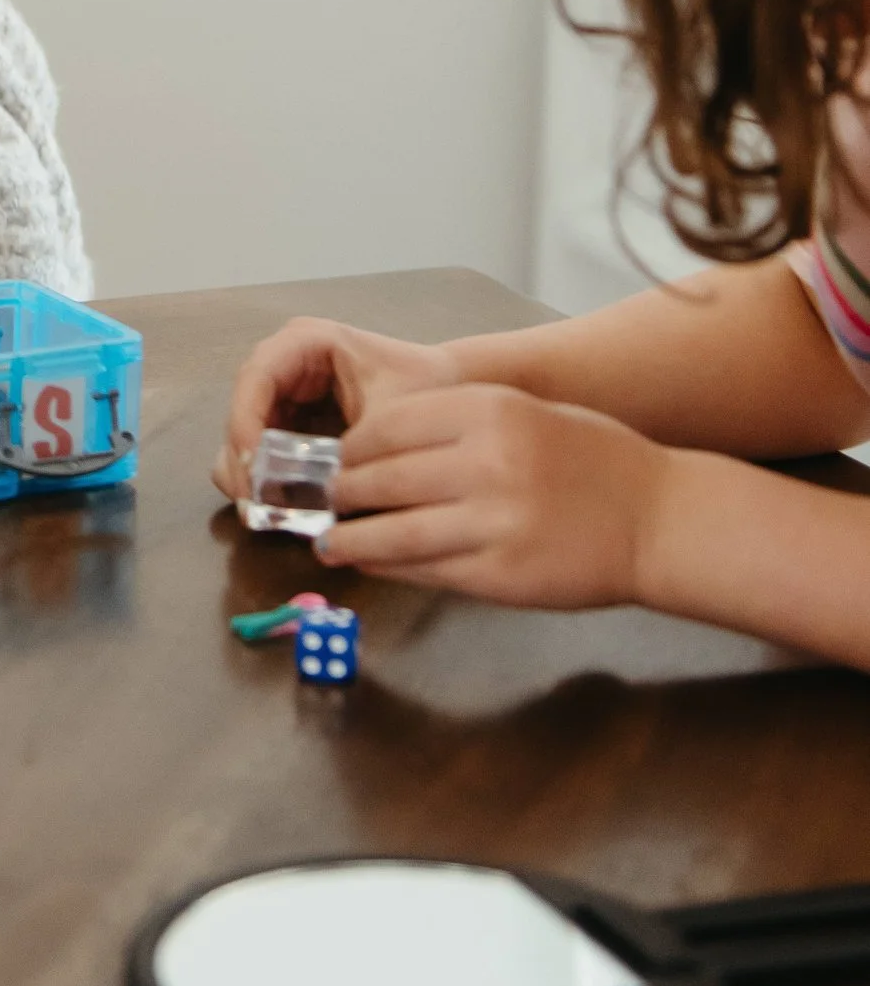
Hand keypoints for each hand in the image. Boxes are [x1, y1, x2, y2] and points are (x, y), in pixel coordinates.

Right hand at [213, 318, 465, 504]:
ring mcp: (283, 393)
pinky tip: (275, 508)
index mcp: (306, 341)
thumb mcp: (395, 414)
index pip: (257, 376)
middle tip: (251, 500)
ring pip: (244, 432)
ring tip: (262, 511)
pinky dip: (262, 479)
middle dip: (243, 456)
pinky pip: (261, 450)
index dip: (245, 419)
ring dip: (247, 472)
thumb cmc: (424, 386)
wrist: (448, 388)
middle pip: (242, 407)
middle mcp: (285, 363)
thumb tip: (326, 493)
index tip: (253, 464)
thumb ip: (360, 447)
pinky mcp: (288, 422)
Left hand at [326, 382, 668, 606]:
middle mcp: (487, 462)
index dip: (352, 448)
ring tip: (330, 543)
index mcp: (490, 411)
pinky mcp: (501, 574)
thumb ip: (459, 425)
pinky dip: (389, 567)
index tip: (339, 459)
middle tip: (326, 501)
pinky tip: (372, 563)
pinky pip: (427, 570)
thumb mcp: (527, 413)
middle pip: (382, 478)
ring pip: (394, 531)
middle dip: (344, 493)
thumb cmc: (593, 460)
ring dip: (352, 539)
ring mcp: (493, 522)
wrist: (659, 518)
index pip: (388, 427)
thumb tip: (379, 446)